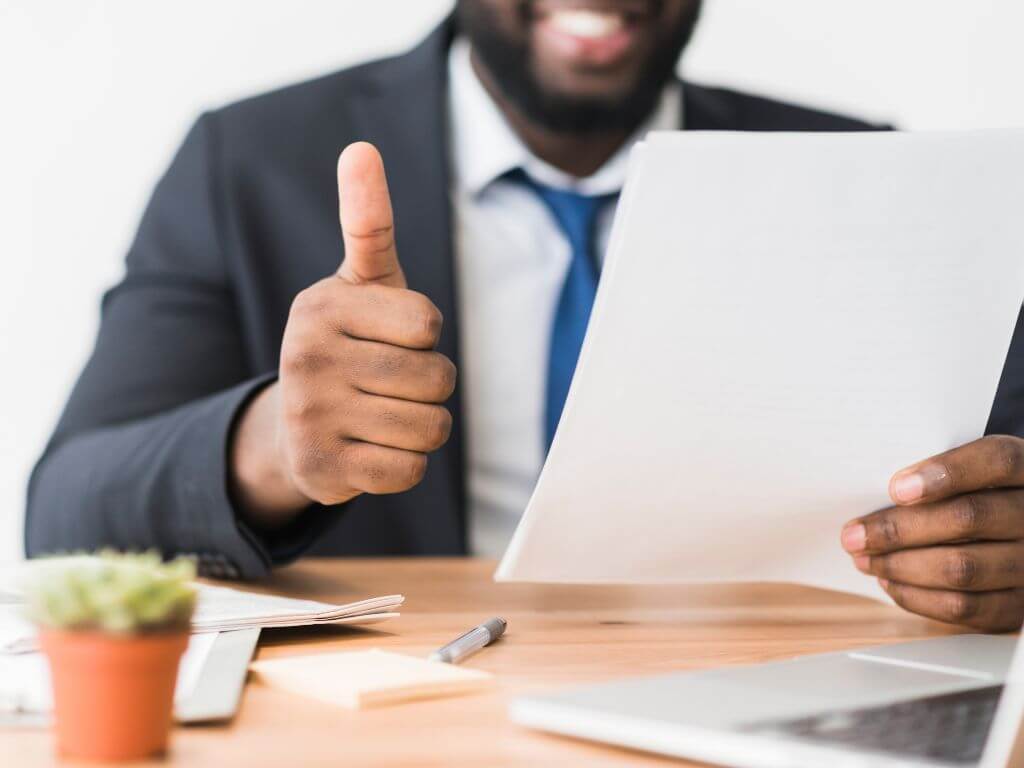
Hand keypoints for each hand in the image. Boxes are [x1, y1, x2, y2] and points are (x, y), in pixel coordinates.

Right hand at [229, 142, 455, 526]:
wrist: (295, 425)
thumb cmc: (350, 341)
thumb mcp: (361, 282)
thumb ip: (368, 221)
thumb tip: (361, 148)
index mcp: (323, 305)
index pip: (428, 325)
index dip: (425, 336)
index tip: (394, 335)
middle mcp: (307, 356)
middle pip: (436, 379)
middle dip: (430, 385)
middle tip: (390, 382)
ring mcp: (310, 416)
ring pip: (430, 429)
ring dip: (424, 427)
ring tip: (385, 414)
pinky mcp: (319, 469)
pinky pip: (408, 471)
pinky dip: (404, 464)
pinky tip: (372, 449)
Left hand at [841, 435, 1023, 631]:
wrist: (1013, 529)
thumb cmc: (975, 495)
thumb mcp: (969, 471)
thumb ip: (935, 474)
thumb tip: (880, 494)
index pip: (997, 461)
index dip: (947, 471)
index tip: (896, 488)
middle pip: (969, 518)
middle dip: (898, 529)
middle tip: (854, 535)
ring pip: (963, 568)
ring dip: (900, 566)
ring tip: (865, 560)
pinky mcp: (1020, 606)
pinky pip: (966, 608)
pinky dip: (918, 597)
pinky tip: (890, 583)